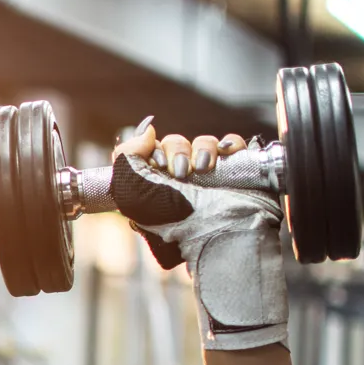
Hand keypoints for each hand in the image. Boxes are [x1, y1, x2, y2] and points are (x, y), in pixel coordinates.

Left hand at [109, 120, 287, 351]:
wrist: (221, 233)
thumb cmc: (179, 224)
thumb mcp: (135, 196)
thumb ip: (126, 161)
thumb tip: (145, 131)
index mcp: (155, 187)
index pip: (148, 153)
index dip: (150, 150)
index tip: (157, 163)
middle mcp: (181, 182)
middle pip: (175, 144)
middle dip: (176, 151)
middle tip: (180, 172)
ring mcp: (210, 176)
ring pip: (203, 141)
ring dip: (202, 148)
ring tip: (204, 167)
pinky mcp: (237, 172)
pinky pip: (233, 144)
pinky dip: (229, 144)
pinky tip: (226, 155)